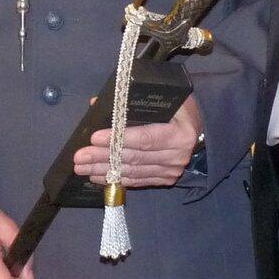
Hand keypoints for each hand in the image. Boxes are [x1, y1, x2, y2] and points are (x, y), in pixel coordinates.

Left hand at [73, 95, 203, 186]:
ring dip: (104, 170)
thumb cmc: (178, 109)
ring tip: (82, 167)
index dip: (118, 139)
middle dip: (103, 157)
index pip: (144, 137)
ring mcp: (172, 170)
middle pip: (134, 157)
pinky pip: (137, 180)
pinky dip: (116, 179)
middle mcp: (177, 155)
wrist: (199, 128)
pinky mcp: (165, 179)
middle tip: (79, 156)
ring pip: (132, 171)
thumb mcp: (163, 97)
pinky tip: (97, 176)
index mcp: (180, 133)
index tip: (94, 138)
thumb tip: (96, 103)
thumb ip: (131, 101)